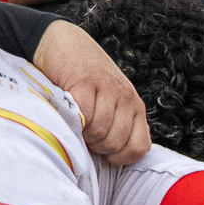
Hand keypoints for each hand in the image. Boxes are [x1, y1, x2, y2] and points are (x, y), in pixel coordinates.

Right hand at [33, 22, 150, 165]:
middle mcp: (127, 99)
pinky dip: (74, 119)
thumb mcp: (110, 104)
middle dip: (97, 147)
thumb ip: (118, 128)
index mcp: (136, 108)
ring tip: (77, 121)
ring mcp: (109, 89)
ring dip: (83, 134)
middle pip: (116, 144)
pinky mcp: (86, 81)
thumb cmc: (84, 82)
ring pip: (100, 132)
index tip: (103, 151)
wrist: (64, 43)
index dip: (119, 158)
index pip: (139, 148)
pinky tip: (69, 110)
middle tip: (85, 133)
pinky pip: (84, 115)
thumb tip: (113, 162)